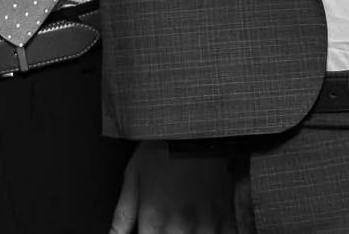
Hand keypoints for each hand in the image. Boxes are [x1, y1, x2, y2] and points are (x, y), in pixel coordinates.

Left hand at [107, 140, 244, 233]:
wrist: (195, 125)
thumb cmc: (161, 149)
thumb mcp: (133, 177)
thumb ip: (122, 216)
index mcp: (154, 220)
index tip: (148, 231)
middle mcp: (181, 226)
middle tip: (165, 226)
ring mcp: (207, 222)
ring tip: (183, 227)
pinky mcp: (226, 214)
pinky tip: (206, 228)